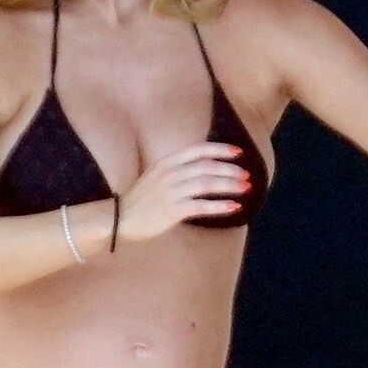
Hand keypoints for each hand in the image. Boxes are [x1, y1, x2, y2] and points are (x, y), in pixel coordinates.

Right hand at [115, 142, 248, 240]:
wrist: (119, 218)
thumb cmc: (142, 200)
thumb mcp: (157, 176)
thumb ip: (178, 170)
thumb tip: (206, 168)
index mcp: (167, 162)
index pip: (198, 150)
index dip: (221, 150)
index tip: (239, 153)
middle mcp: (170, 173)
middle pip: (207, 166)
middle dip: (230, 170)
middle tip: (247, 175)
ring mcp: (170, 191)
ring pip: (206, 184)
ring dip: (229, 185)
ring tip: (246, 188)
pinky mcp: (172, 210)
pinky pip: (201, 206)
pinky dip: (220, 205)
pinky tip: (234, 207)